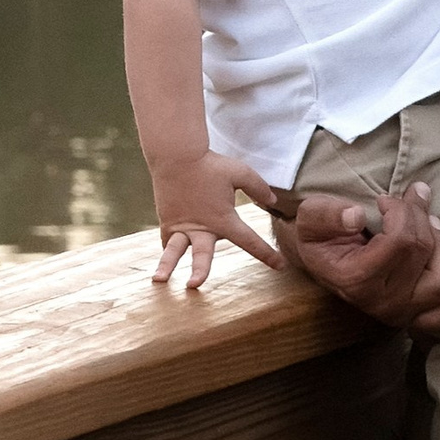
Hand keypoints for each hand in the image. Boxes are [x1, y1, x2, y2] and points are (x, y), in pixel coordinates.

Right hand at [149, 149, 285, 288]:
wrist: (176, 155)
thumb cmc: (210, 164)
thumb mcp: (241, 172)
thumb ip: (259, 188)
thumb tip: (272, 202)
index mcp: (223, 219)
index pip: (249, 241)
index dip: (266, 254)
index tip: (280, 266)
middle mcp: (201, 227)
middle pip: (202, 253)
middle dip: (199, 270)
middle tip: (196, 284)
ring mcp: (181, 225)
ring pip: (173, 249)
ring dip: (167, 265)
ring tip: (159, 280)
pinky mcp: (167, 220)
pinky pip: (167, 240)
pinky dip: (167, 251)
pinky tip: (164, 267)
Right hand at [281, 181, 439, 338]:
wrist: (320, 261)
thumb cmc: (318, 236)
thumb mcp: (310, 217)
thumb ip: (327, 214)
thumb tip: (356, 215)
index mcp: (355, 279)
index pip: (400, 241)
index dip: (401, 211)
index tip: (386, 200)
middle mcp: (380, 303)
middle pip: (422, 253)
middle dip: (421, 218)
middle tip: (411, 201)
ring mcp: (399, 314)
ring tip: (431, 223)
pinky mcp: (413, 318)